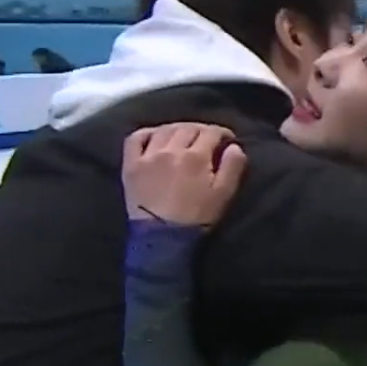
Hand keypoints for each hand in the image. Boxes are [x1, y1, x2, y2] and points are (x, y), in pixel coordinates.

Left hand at [122, 123, 247, 227]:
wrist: (162, 238)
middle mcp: (171, 150)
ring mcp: (148, 156)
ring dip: (178, 129)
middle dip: (202, 130)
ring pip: (165, 130)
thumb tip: (234, 146)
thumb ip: (233, 166)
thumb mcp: (224, 194)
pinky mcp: (132, 165)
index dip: (222, 133)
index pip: (211, 132)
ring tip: (185, 138)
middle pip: (188, 128)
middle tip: (208, 140)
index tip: (227, 140)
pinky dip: (148, 133)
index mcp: (195, 157)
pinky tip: (156, 137)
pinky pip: (136, 139)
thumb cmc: (197, 217)